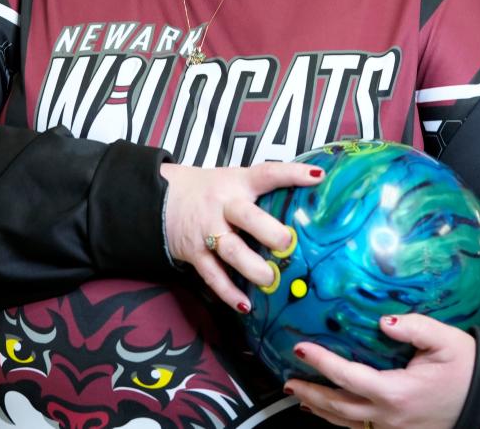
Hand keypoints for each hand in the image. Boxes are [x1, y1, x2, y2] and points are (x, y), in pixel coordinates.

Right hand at [160, 161, 323, 311]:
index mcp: (238, 183)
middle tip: (287, 243)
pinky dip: (228, 292)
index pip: (267, 174)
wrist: (161, 198)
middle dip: (268, 231)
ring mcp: (207, 230)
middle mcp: (223, 205)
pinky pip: (212, 275)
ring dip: (251, 267)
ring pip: (230, 250)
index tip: (317, 178)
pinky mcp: (195, 253)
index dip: (292, 174)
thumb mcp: (234, 180)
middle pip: (246, 217)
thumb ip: (264, 191)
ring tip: (271, 279)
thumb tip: (313, 196)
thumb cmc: (211, 192)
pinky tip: (245, 304)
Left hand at [285, 314, 474, 428]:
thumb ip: (413, 327)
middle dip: (310, 392)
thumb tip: (384, 322)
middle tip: (288, 379)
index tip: (301, 349)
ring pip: (346, 423)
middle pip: (339, 407)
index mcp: (397, 392)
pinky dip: (339, 421)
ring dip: (319, 409)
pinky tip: (328, 412)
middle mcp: (390, 416)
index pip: (349, 376)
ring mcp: (393, 428)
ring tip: (298, 395)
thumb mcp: (444, 340)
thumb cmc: (466, 367)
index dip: (322, 363)